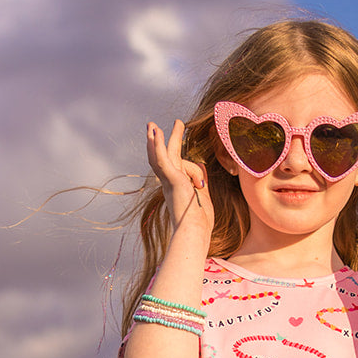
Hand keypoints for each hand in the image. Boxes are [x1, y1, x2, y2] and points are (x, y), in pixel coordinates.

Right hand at [147, 118, 213, 237]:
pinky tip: (157, 132)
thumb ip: (201, 181)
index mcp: (176, 188)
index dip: (180, 158)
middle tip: (156, 126)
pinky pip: (163, 158)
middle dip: (162, 141)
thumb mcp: (204, 196)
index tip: (180, 149)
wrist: (194, 232)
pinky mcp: (171, 179)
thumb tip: (203, 169)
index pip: (178, 167)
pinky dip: (159, 145)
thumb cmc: (200, 223)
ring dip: (158, 139)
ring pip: (162, 155)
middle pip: (166, 157)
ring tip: (153, 125)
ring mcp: (169, 181)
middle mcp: (169, 184)